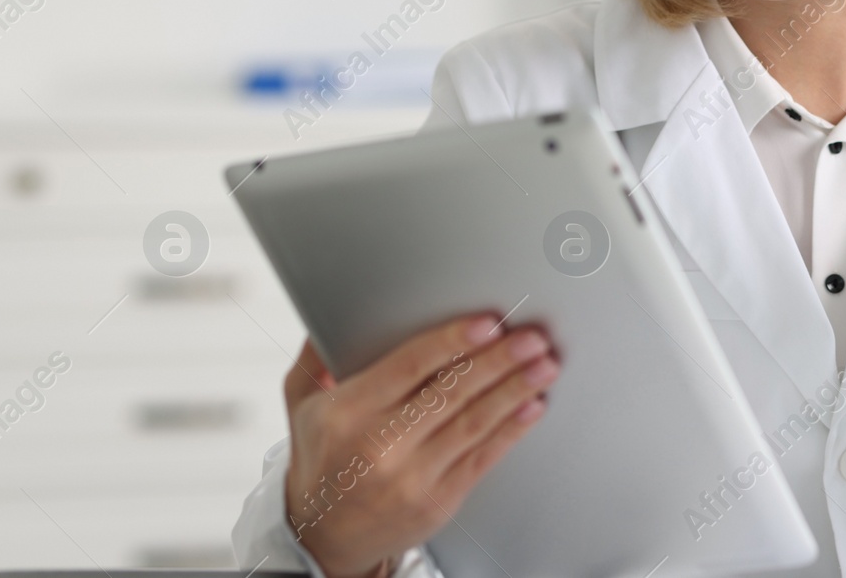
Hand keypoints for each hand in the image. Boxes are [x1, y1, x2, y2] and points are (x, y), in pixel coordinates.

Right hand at [283, 314, 559, 577]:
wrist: (320, 537)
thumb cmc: (320, 461)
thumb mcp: (301, 404)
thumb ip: (316, 356)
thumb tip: (329, 310)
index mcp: (348, 412)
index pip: (411, 365)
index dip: (454, 341)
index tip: (488, 324)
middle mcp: (381, 444)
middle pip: (452, 391)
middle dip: (499, 360)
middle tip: (531, 338)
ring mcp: (412, 476)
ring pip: (475, 422)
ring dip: (515, 390)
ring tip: (544, 365)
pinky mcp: (438, 501)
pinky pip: (483, 457)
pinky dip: (512, 429)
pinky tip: (532, 407)